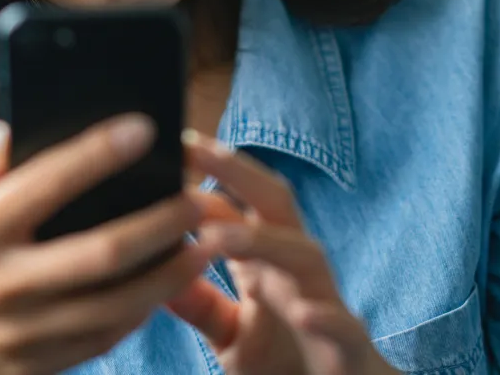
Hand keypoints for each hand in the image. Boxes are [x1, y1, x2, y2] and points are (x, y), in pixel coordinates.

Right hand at [0, 116, 211, 373]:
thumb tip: (30, 121)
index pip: (48, 182)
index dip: (100, 152)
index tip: (147, 126)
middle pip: (101, 253)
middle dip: (161, 222)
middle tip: (201, 195)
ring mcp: (15, 336)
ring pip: (113, 307)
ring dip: (169, 274)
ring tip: (207, 243)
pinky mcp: (27, 369)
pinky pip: (99, 343)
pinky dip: (140, 313)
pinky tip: (167, 285)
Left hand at [166, 132, 398, 374]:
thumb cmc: (285, 359)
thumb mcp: (228, 330)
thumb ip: (197, 301)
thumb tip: (151, 265)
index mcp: (266, 259)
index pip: (233, 205)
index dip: (202, 176)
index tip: (166, 148)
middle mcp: (296, 268)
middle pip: (274, 204)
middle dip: (237, 171)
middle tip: (192, 146)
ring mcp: (324, 301)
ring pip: (304, 254)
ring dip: (264, 241)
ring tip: (217, 235)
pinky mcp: (347, 345)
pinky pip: (342, 324)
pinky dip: (324, 315)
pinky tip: (301, 312)